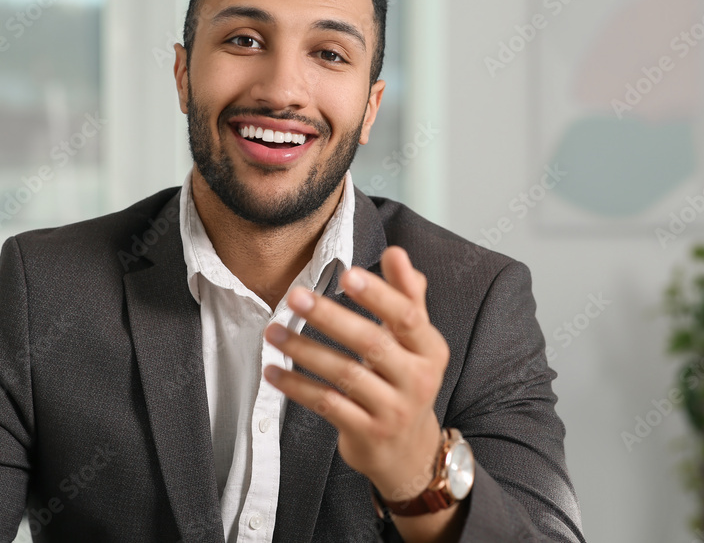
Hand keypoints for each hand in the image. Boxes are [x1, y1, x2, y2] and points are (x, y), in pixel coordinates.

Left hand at [263, 245, 449, 500]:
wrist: (409, 451)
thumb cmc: (406, 381)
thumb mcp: (415, 341)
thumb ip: (406, 296)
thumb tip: (397, 252)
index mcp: (429, 349)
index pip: (407, 316)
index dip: (379, 295)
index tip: (347, 274)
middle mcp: (417, 380)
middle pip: (371, 343)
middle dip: (330, 316)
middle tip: (295, 295)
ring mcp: (392, 409)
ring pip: (344, 374)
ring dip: (304, 349)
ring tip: (273, 331)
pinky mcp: (366, 432)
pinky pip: (326, 404)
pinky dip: (297, 386)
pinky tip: (273, 370)